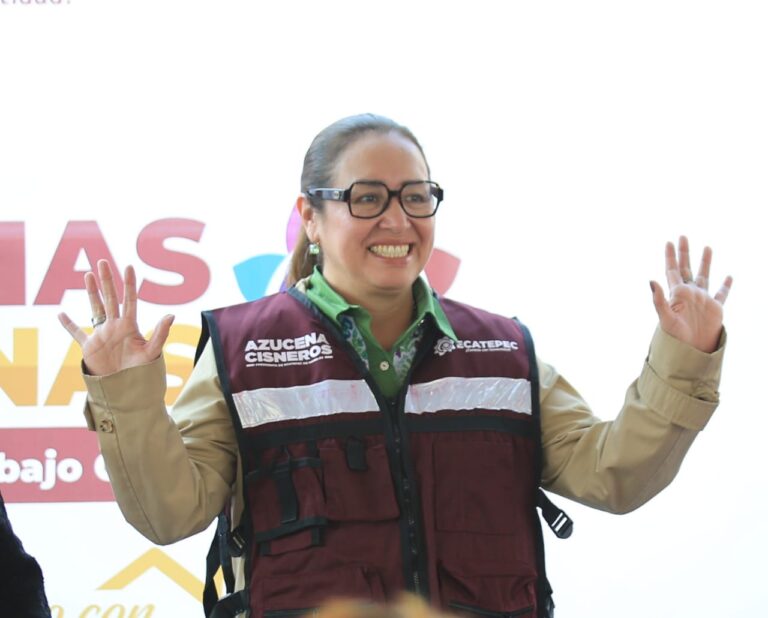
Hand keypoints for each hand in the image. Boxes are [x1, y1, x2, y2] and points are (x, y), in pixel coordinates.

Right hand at [58, 260, 173, 375]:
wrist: (126, 391)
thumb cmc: (142, 373)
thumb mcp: (152, 352)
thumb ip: (160, 334)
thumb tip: (171, 315)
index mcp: (130, 326)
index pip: (130, 300)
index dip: (129, 284)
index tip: (128, 266)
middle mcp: (116, 327)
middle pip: (110, 298)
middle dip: (107, 280)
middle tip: (102, 261)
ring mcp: (102, 335)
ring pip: (95, 309)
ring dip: (91, 293)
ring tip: (88, 275)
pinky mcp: (90, 348)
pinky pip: (77, 333)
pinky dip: (68, 325)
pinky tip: (60, 314)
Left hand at [650, 236, 731, 352]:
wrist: (690, 351)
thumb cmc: (675, 336)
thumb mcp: (665, 316)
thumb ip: (658, 299)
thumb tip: (650, 280)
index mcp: (677, 293)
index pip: (672, 270)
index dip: (670, 256)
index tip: (669, 242)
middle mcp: (689, 294)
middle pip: (686, 268)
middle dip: (684, 253)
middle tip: (683, 236)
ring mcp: (702, 300)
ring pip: (705, 276)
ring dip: (705, 262)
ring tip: (707, 247)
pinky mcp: (715, 308)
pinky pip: (722, 293)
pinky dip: (725, 285)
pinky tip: (729, 276)